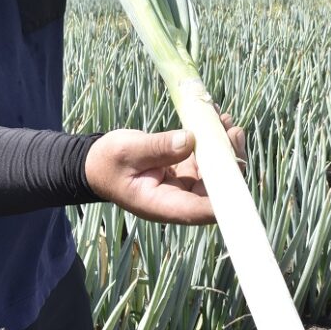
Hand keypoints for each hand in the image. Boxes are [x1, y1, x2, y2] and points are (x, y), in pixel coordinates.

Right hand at [84, 114, 245, 225]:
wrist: (96, 164)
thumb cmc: (107, 162)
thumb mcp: (128, 150)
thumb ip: (158, 147)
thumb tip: (190, 139)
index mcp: (164, 205)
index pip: (202, 209)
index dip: (224, 195)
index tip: (234, 165)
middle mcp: (180, 200)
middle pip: (217, 191)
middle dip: (229, 162)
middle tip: (231, 130)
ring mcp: (185, 186)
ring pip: (217, 174)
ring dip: (225, 148)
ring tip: (225, 121)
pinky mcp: (186, 171)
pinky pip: (207, 160)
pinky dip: (213, 142)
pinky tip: (215, 119)